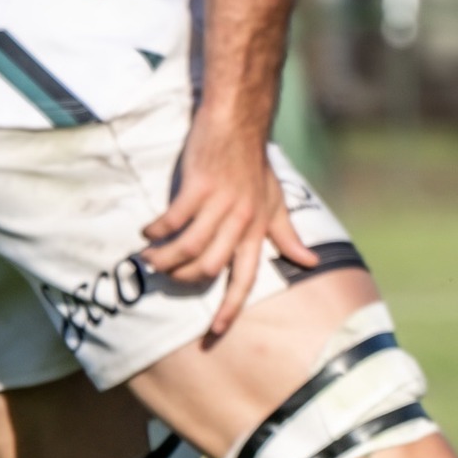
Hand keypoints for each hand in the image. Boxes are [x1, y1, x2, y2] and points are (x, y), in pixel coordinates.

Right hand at [138, 109, 317, 335]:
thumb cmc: (255, 164)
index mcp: (257, 230)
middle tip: (165, 274)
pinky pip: (174, 220)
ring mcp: (220, 204)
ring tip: (148, 258)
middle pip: (208, 268)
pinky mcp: (198, 186)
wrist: (240, 123)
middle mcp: (241, 221)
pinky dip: (157, 231)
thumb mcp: (276, 201)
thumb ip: (287, 235)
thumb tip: (310, 262)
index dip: (230, 309)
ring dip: (164, 259)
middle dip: (182, 279)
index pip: (245, 279)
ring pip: (189, 247)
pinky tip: (147, 232)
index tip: (213, 333)